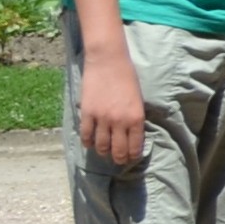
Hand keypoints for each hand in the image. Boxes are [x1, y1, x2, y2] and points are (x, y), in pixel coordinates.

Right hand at [75, 45, 147, 172]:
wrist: (108, 62)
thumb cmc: (127, 77)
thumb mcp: (138, 99)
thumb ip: (134, 117)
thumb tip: (131, 134)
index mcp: (136, 117)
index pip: (134, 145)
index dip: (132, 155)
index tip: (131, 158)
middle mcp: (119, 121)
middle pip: (118, 149)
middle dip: (119, 158)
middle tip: (118, 161)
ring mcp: (102, 118)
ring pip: (101, 145)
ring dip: (103, 152)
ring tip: (104, 153)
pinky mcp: (87, 113)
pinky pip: (86, 134)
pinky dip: (87, 142)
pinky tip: (90, 144)